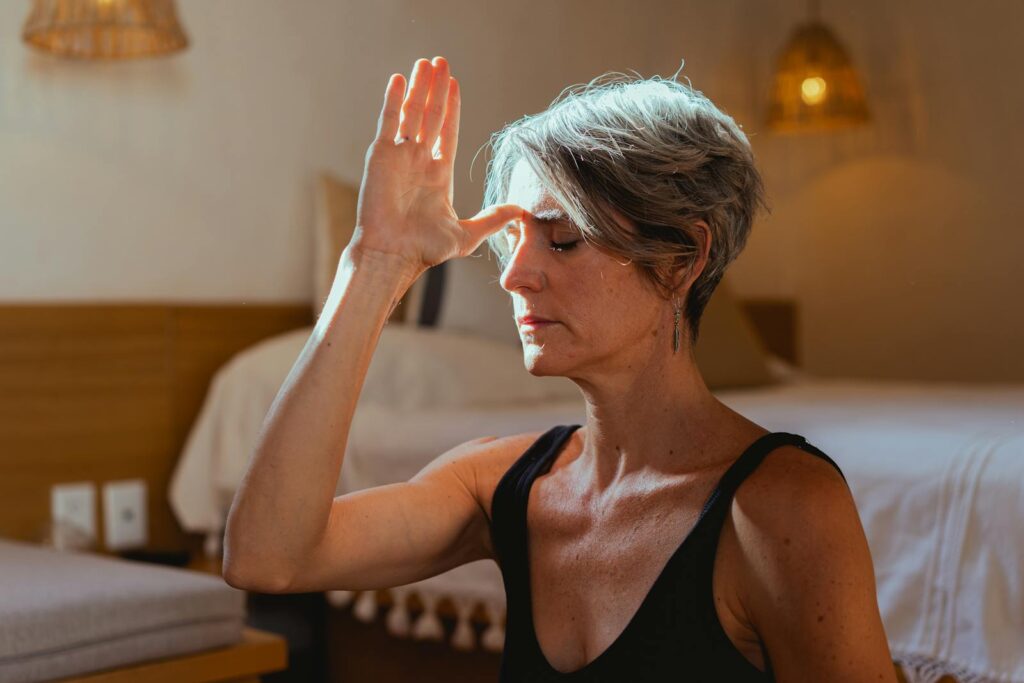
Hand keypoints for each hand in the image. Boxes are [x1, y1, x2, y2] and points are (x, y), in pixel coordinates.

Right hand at [349, 57, 523, 274]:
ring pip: (412, 112)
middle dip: (436, 89)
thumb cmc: (425, 249)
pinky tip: (400, 79)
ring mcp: (399, 156)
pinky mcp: (382, 156)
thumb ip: (492, 219)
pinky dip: (394, 99)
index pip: (447, 132)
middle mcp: (418, 161)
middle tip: (441, 62)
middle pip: (430, 115)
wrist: (394, 254)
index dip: (452, 108)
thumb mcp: (467, 234)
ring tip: (427, 62)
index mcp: (437, 174)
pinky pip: (389, 121)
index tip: (455, 84)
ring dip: (419, 87)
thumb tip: (520, 212)